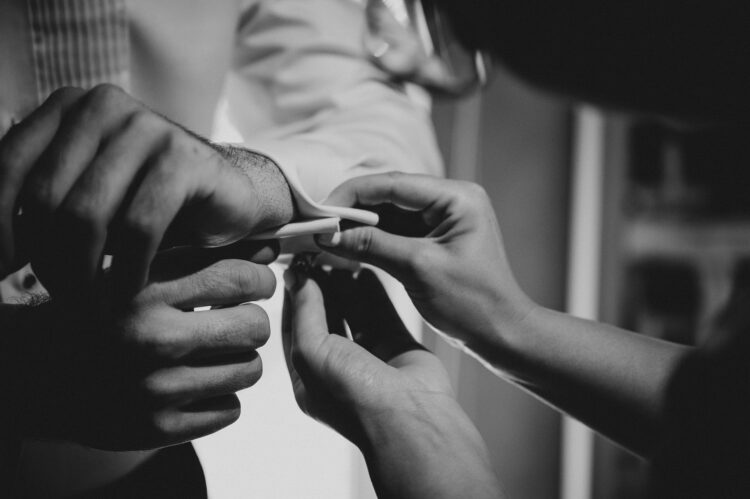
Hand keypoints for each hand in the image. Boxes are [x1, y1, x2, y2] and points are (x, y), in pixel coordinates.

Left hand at [0, 85, 293, 296]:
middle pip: (45, 197)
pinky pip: (139, 228)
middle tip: (61, 294)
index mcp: (69, 107)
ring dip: (82, 271)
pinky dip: (128, 270)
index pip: (8, 165)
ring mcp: (147, 128)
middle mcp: (104, 106)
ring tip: (89, 300)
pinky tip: (128, 291)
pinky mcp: (185, 160)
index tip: (3, 270)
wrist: (226, 196)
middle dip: (46, 258)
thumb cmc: (148, 203)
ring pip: (87, 214)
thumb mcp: (86, 196)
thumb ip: (43, 202)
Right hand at [10, 249, 275, 450]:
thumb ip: (204, 254)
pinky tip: (195, 385)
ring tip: (213, 354)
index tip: (253, 284)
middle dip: (251, 321)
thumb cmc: (101, 310)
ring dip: (239, 360)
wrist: (40, 371)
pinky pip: (230, 409)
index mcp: (146, 290)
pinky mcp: (158, 428)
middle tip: (235, 321)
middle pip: (255, 327)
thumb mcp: (141, 270)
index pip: (241, 278)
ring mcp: (154, 389)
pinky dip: (220, 397)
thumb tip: (271, 248)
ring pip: (249, 370)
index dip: (259, 280)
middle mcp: (151, 340)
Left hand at [282, 262, 501, 498]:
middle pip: (325, 318)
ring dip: (346, 286)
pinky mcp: (398, 346)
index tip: (294, 266)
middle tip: (318, 254)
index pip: (294, 329)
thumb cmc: (353, 396)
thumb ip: (306, 313)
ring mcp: (370, 357)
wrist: (410, 420)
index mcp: (309, 378)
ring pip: (354, 312)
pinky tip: (366, 268)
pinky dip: (374, 292)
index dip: (294, 298)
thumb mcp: (312, 353)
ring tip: (340, 256)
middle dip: (321, 287)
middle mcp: (338, 368)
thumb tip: (299, 278)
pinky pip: (382, 313)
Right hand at [316, 172, 532, 352]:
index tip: (319, 210)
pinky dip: (371, 240)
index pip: (393, 184)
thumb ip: (372, 246)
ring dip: (358, 226)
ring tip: (325, 238)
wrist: (500, 334)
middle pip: (388, 196)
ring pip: (388, 214)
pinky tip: (345, 248)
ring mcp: (443, 219)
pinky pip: (395, 231)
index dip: (351, 194)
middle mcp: (450, 200)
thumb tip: (328, 235)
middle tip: (316, 226)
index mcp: (457, 197)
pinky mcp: (434, 238)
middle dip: (351, 211)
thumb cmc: (472, 302)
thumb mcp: (418, 269)